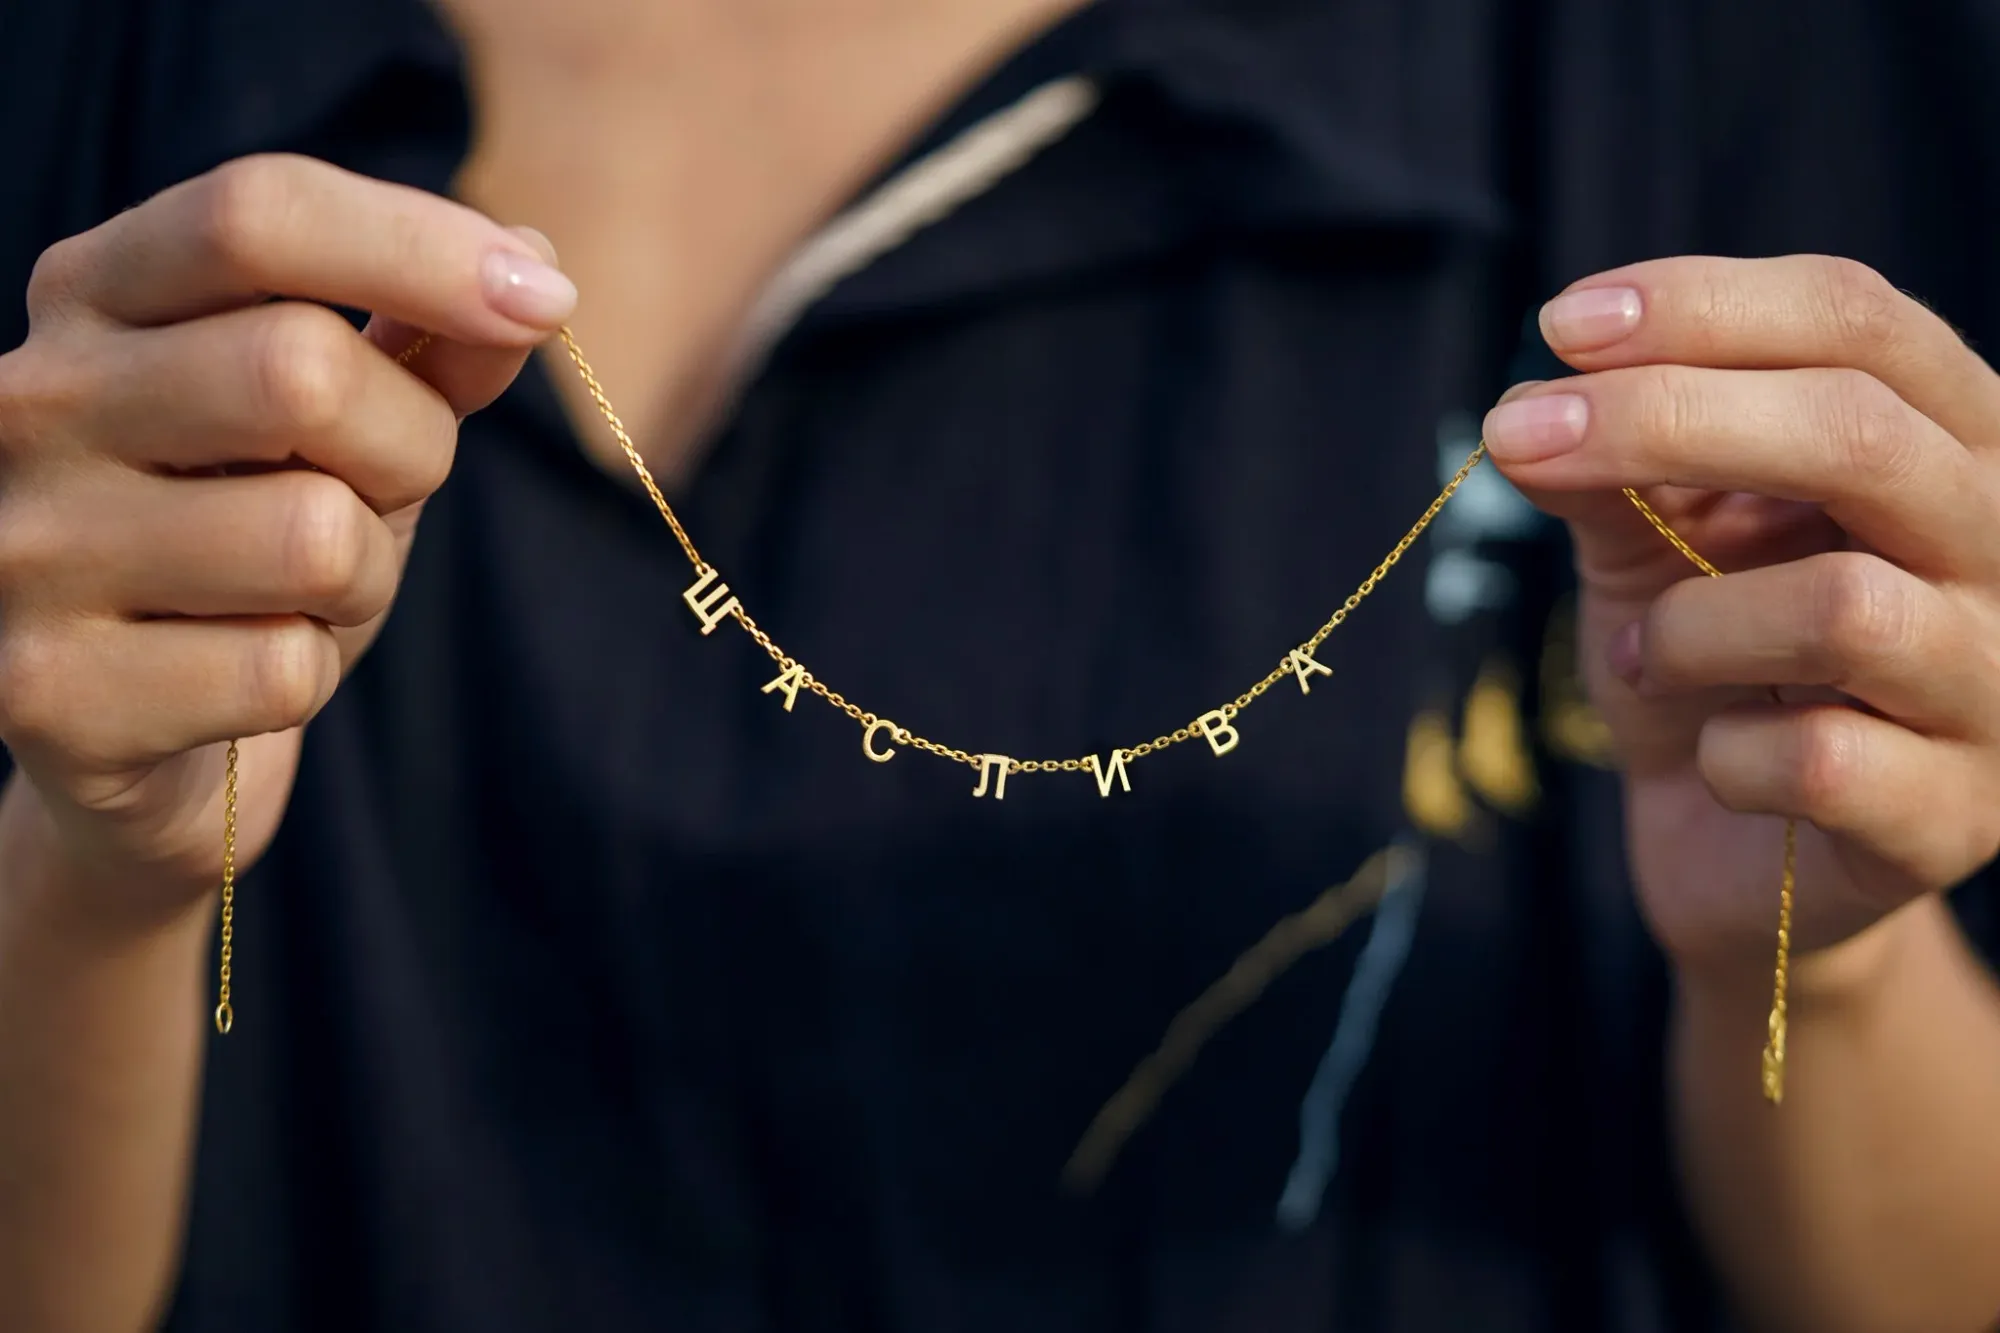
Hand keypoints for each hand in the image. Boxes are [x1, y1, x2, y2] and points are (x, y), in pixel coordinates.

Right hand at [0, 154, 574, 914]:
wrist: (128, 736)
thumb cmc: (248, 543)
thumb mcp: (344, 427)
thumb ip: (427, 342)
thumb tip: (532, 260)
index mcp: (92, 295)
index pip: (256, 214)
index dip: (421, 246)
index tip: (546, 300)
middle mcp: (27, 402)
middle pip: (303, 372)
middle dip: (407, 448)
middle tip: (381, 498)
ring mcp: (20, 549)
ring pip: (311, 537)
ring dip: (359, 582)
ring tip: (293, 598)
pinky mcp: (49, 693)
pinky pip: (282, 672)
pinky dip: (305, 679)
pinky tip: (236, 680)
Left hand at [1482, 255, 1999, 988]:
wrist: (1735, 857)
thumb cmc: (1707, 669)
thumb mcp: (1650, 546)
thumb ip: (1609, 469)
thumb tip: (1528, 408)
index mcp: (1949, 441)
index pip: (1858, 321)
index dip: (1704, 304)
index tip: (1556, 326)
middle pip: (1861, 434)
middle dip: (1666, 422)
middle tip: (1516, 437)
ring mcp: (1999, 689)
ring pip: (1842, 609)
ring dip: (1686, 628)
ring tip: (1642, 658)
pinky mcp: (1956, 817)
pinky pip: (1821, 762)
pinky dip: (1720, 758)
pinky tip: (1710, 763)